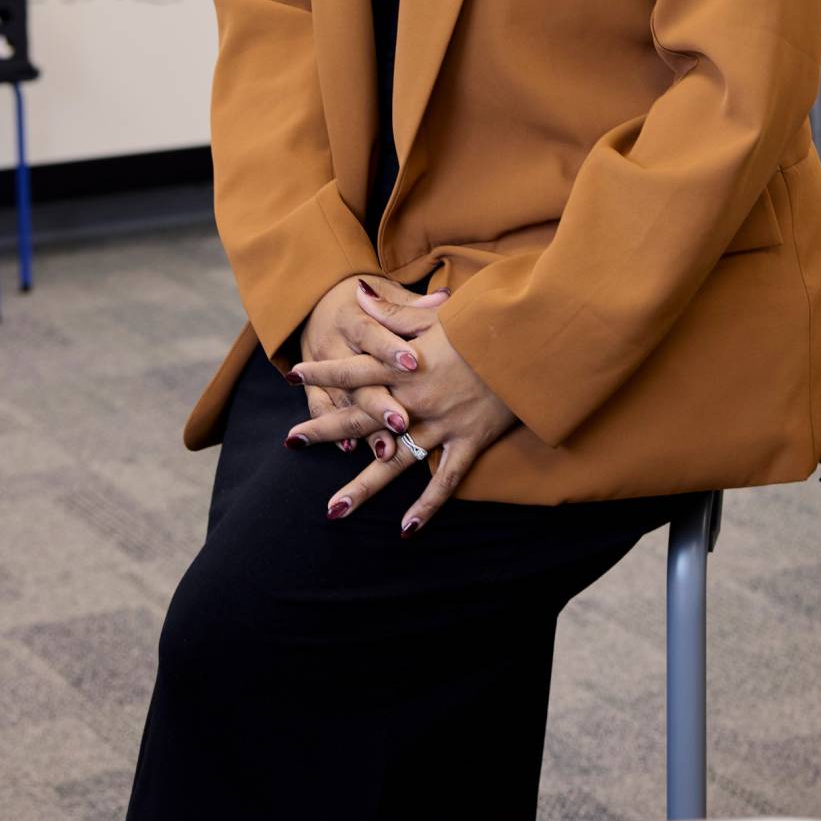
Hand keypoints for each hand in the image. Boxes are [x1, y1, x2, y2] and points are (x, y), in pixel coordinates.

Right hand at [289, 276, 431, 465]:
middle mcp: (334, 342)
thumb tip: (444, 298)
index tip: (413, 363)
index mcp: (352, 316)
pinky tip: (351, 447)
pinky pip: (320, 408)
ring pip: (340, 400)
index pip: (372, 333)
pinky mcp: (312, 384)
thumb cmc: (361, 300)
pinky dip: (333, 428)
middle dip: (378, 402)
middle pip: (355, 375)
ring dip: (359, 427)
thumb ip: (410, 305)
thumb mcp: (385, 292)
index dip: (390, 349)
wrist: (314, 302)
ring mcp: (319, 366)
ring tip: (384, 448)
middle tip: (402, 421)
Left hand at [299, 282, 515, 533]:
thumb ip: (392, 311)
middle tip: (291, 441)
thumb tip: (357, 292)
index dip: (323, 372)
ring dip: (363, 486)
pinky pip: (444, 480)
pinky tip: (406, 528)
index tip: (292, 375)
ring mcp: (442, 425)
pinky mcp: (468, 442)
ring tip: (333, 510)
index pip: (354, 370)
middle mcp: (417, 399)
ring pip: (395, 460)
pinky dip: (427, 505)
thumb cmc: (483, 324)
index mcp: (406, 366)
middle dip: (325, 429)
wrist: (529, 342)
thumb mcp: (433, 316)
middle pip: (362, 418)